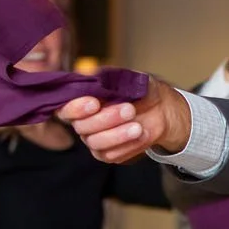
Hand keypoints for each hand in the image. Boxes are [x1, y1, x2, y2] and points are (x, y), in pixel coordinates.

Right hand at [58, 77, 191, 163]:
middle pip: (83, 127)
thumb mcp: (129, 79)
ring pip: (97, 143)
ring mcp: (95, 139)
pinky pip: (112, 155)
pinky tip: (142, 134)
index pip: (66, 109)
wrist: (161, 108)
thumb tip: (91, 74)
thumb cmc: (139, 91)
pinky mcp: (109, 154)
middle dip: (106, 119)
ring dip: (118, 135)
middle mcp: (83, 122)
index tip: (94, 103)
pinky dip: (128, 145)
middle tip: (129, 110)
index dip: (76, 108)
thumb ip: (109, 78)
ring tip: (138, 126)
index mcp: (81, 102)